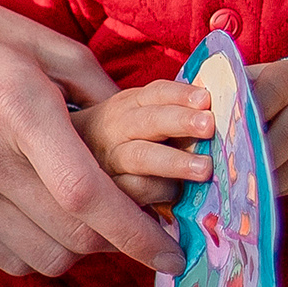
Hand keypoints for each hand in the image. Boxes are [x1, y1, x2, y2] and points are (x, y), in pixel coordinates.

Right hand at [0, 0, 182, 284]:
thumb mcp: (39, 40)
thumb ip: (96, 86)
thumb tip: (142, 126)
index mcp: (19, 107)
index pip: (87, 195)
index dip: (137, 233)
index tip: (173, 252)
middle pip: (70, 237)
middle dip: (120, 246)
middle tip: (144, 235)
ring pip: (40, 257)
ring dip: (80, 253)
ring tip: (95, 226)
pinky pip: (3, 256)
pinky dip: (38, 252)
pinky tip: (48, 222)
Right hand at [75, 79, 213, 207]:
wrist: (73, 165)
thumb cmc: (124, 140)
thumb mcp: (141, 118)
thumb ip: (171, 113)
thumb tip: (214, 111)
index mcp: (129, 105)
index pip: (156, 93)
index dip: (181, 94)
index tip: (206, 98)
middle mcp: (116, 128)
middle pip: (149, 121)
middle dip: (180, 121)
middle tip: (209, 125)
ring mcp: (110, 159)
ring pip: (141, 157)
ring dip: (174, 162)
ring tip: (204, 169)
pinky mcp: (109, 190)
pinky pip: (135, 190)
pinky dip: (159, 191)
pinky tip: (179, 193)